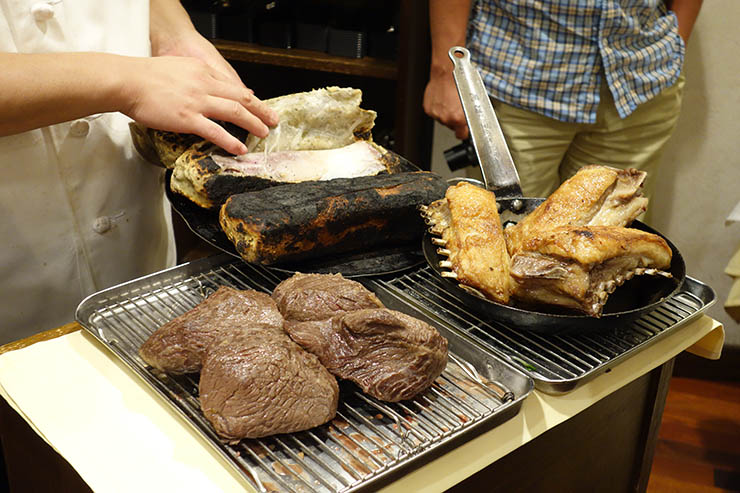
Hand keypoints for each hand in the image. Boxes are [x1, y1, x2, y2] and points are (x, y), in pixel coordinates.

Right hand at [119, 55, 276, 154]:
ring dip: (253, 123)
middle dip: (261, 110)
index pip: (232, 85)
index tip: (259, 105)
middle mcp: (204, 84)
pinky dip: (231, 141)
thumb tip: (208, 89)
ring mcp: (197, 101)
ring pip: (234, 112)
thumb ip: (195, 77)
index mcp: (201, 72)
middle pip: (241, 97)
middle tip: (273, 119)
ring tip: (264, 133)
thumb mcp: (177, 68)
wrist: (127, 81)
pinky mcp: (188, 118)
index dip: (249, 97)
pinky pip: (216, 131)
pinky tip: (241, 149)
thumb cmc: (145, 76)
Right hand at [423, 71, 468, 139]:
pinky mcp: (428, 109)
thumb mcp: (473, 101)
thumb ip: (471, 116)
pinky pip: (435, 113)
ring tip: (449, 101)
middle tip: (457, 108)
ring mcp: (436, 114)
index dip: (465, 131)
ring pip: (443, 120)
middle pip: (452, 127)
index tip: (465, 129)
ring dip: (446, 113)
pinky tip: (442, 100)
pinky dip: (438, 108)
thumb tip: (471, 123)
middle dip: (455, 120)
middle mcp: (446, 118)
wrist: (447, 72)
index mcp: (458, 118)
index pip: (462, 135)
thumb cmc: (461, 82)